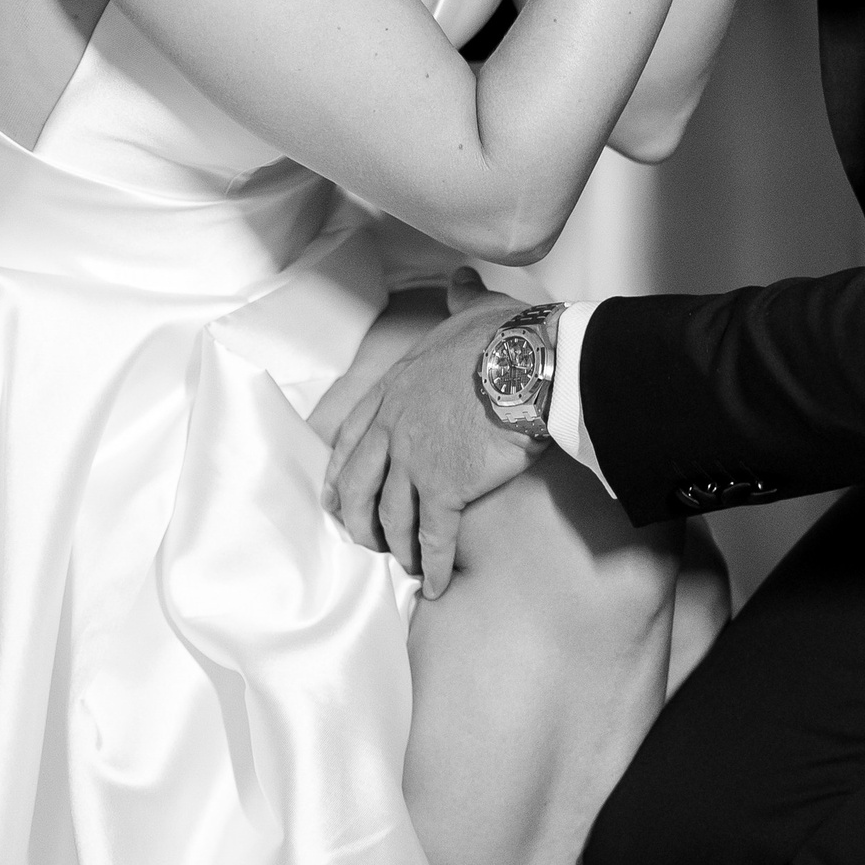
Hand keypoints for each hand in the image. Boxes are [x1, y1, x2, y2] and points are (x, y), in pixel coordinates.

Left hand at [324, 268, 541, 595]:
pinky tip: (437, 586)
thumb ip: (460, 300)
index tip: (335, 492)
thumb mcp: (474, 311)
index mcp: (395, 387)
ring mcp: (416, 460)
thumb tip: (461, 279)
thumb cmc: (506, 335)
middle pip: (360, 483)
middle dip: (357, 516)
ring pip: (392, 515)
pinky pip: (433, 537)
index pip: (352, 435)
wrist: (529, 364)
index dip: (341, 469)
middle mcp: (394, 426)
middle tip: (363, 540)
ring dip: (397, 545)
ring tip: (406, 565)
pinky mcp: (446, 488)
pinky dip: (434, 566)